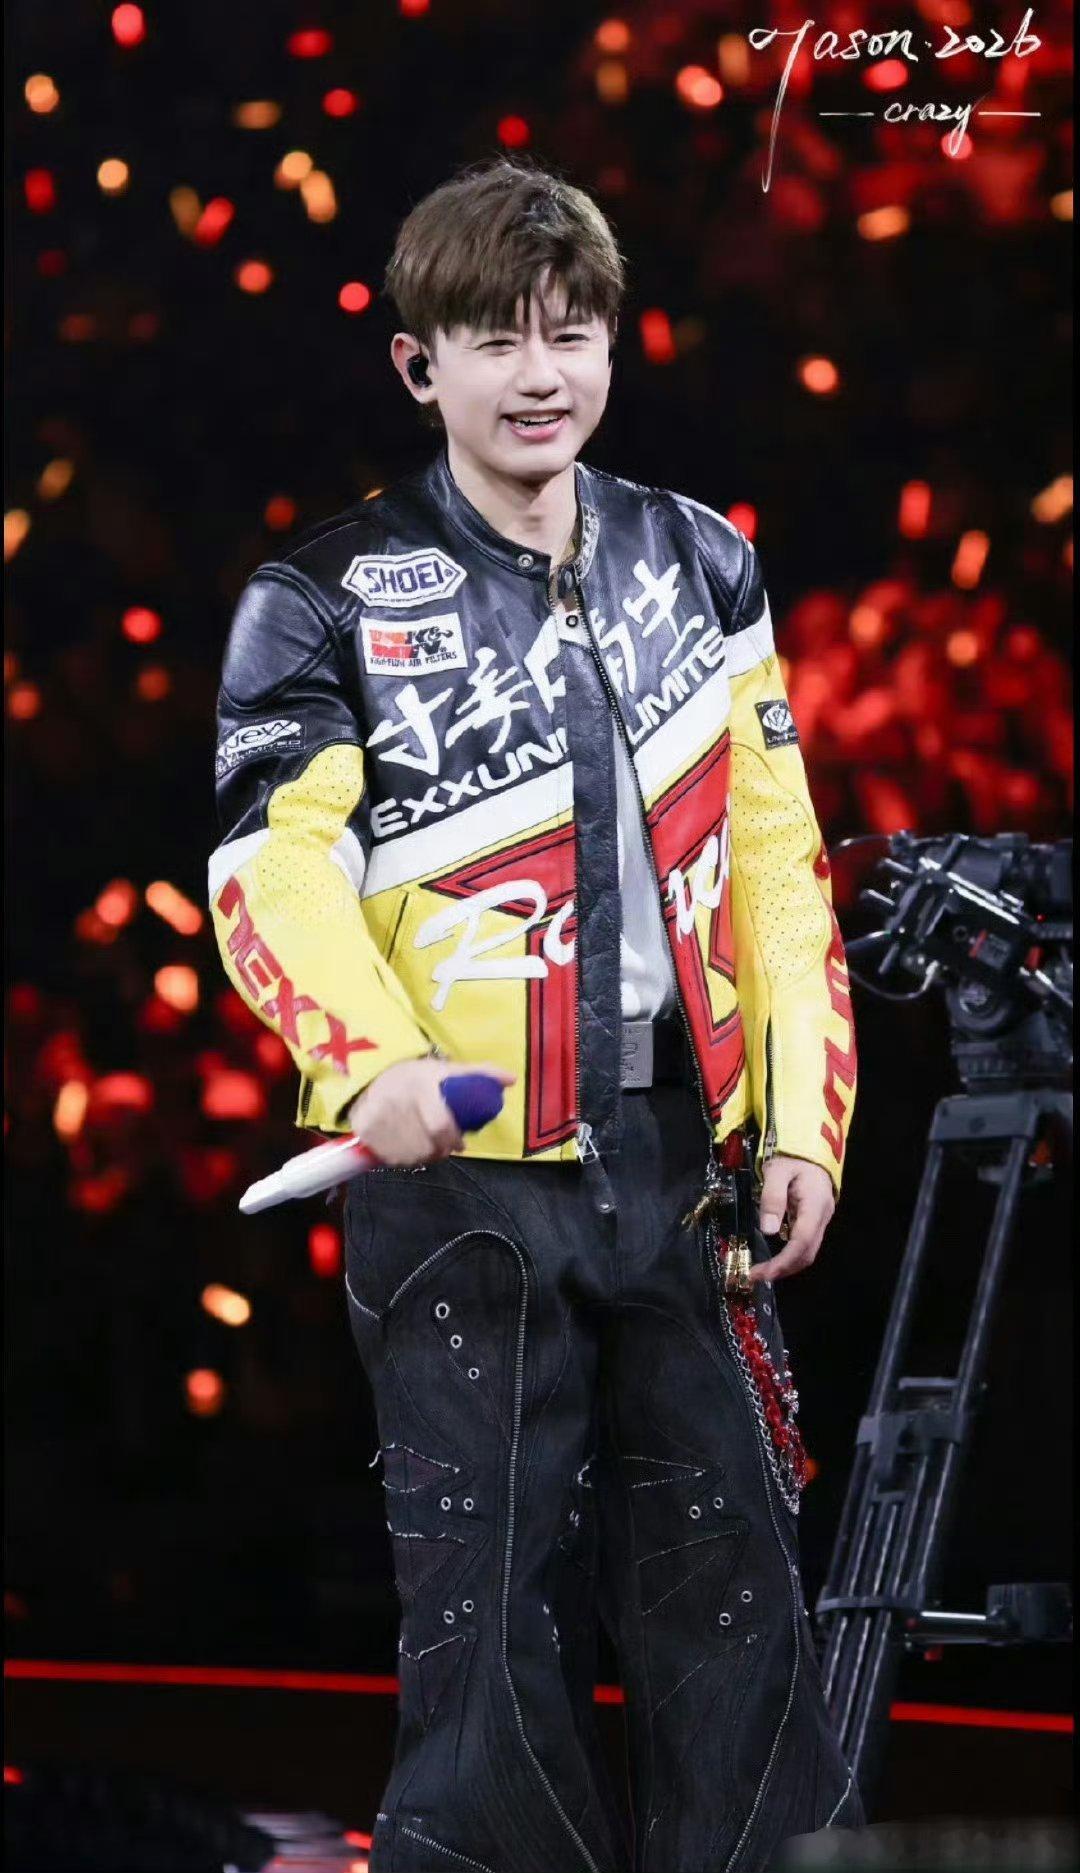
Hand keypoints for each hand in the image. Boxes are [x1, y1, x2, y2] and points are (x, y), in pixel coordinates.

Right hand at [345, 1057, 515, 1167]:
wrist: (370, 1076)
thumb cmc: (415, 1075)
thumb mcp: (445, 1070)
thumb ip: (479, 1074)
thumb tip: (512, 1079)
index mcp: (419, 1087)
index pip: (441, 1126)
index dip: (454, 1140)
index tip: (461, 1144)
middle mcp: (397, 1104)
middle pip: (428, 1146)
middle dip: (443, 1150)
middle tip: (446, 1146)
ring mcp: (379, 1121)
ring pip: (413, 1155)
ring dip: (426, 1156)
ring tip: (429, 1144)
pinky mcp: (366, 1134)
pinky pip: (393, 1159)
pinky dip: (406, 1158)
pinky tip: (409, 1147)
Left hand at [749, 1154, 835, 1283]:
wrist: (812, 1149)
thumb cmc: (793, 1158)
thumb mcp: (778, 1171)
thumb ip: (773, 1197)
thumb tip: (768, 1230)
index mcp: (814, 1206)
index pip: (801, 1242)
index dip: (783, 1261)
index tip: (762, 1273)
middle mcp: (822, 1218)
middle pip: (807, 1253)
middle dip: (783, 1268)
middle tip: (756, 1275)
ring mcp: (821, 1220)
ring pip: (808, 1252)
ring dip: (787, 1265)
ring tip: (763, 1270)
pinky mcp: (816, 1221)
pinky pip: (805, 1244)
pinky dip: (790, 1255)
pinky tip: (774, 1256)